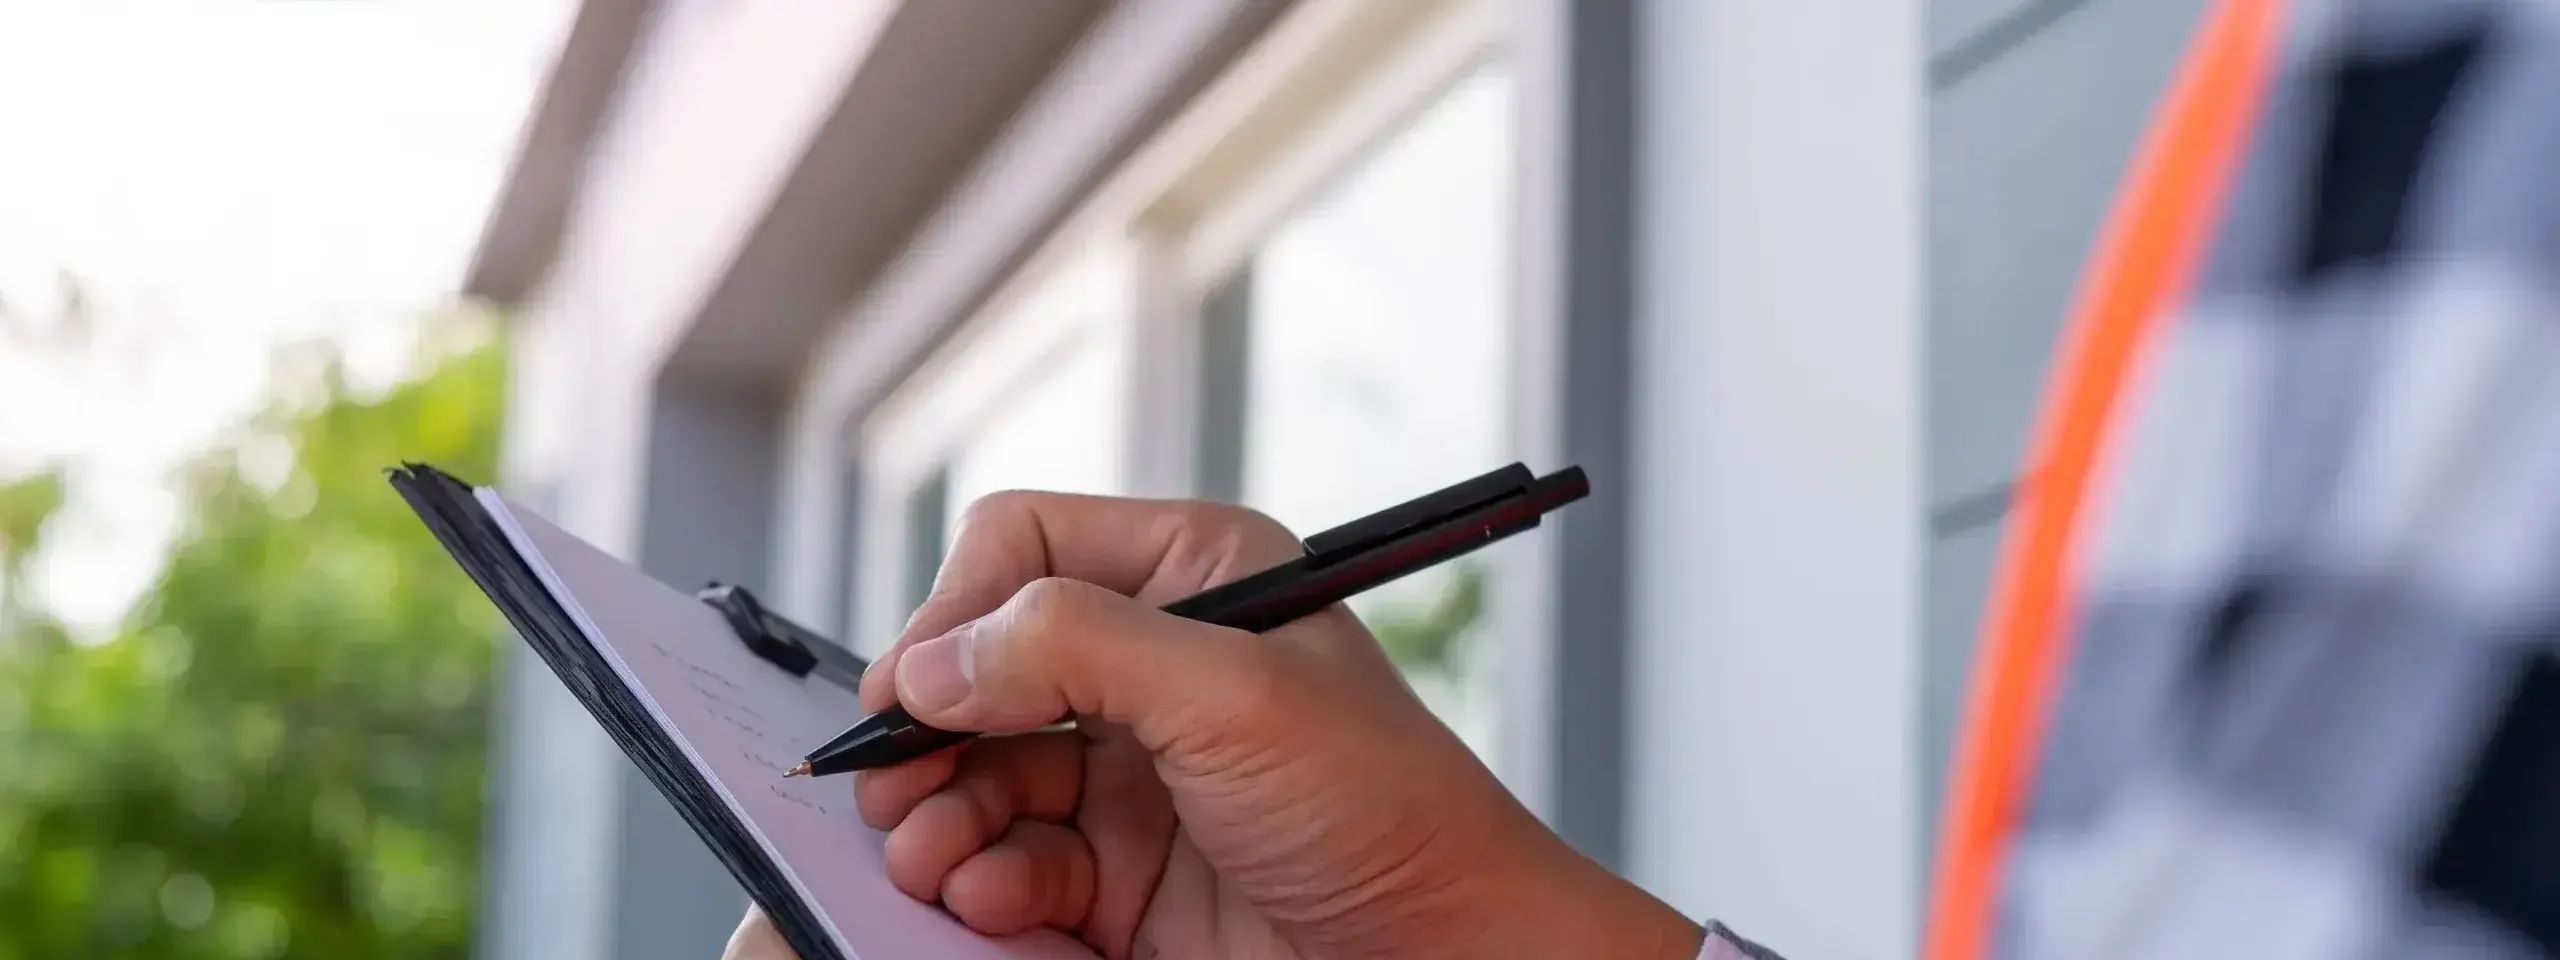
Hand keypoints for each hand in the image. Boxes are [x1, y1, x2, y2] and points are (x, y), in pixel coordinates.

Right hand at [722, 492, 1700, 959]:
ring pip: (975, 774)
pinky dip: (978, 883)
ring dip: (935, 816)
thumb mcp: (1233, 694)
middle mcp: (1151, 666)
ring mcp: (1131, 774)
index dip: (954, 611)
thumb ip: (1074, 648)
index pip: (1020, 548)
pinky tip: (987, 902)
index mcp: (1192, 577)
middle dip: (924, 729)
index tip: (913, 688)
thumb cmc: (1384, 808)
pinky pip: (1006, 864)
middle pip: (976, 670)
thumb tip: (933, 657)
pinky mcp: (1119, 874)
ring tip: (926, 859)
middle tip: (885, 785)